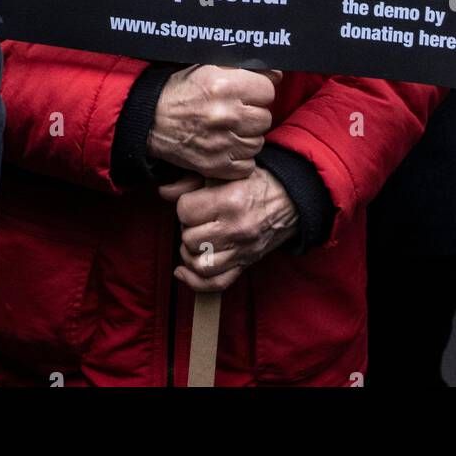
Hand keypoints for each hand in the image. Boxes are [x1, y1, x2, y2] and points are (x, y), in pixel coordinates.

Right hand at [147, 64, 280, 179]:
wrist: (150, 120)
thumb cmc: (181, 91)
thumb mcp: (208, 67)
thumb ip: (244, 69)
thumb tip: (276, 74)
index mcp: (224, 85)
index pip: (267, 90)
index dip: (258, 91)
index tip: (248, 93)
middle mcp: (226, 114)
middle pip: (265, 117)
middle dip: (253, 114)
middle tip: (236, 111)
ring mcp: (222, 142)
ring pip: (258, 141)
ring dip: (247, 136)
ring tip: (229, 128)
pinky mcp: (216, 165)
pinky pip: (247, 164)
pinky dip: (240, 158)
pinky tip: (226, 145)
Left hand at [159, 168, 298, 291]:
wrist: (291, 200)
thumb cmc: (256, 181)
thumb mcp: (227, 172)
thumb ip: (192, 181)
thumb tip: (163, 192)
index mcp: (231, 201)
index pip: (185, 211)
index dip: (184, 205)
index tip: (193, 201)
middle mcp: (236, 229)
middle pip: (190, 238)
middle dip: (187, 227)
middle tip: (197, 218)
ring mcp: (242, 250)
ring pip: (199, 264)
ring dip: (190, 253)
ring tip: (195, 239)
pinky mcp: (245, 264)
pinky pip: (215, 284)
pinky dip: (195, 282)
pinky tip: (183, 271)